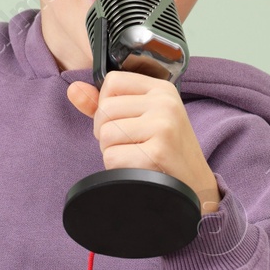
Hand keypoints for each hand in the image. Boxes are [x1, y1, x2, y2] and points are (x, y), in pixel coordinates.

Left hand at [66, 72, 221, 213]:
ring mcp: (163, 125)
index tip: (124, 122)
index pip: (112, 81)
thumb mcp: (142, 119)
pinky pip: (113, 158)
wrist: (196, 187)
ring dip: (113, 154)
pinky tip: (140, 170)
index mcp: (162, 89)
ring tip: (137, 158)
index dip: (106, 106)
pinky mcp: (158, 151)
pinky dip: (119, 170)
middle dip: (107, 135)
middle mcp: (165, 102)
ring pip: (106, 136)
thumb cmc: (166, 152)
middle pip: (104, 111)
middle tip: (131, 146)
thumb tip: (73, 90)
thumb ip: (106, 104)